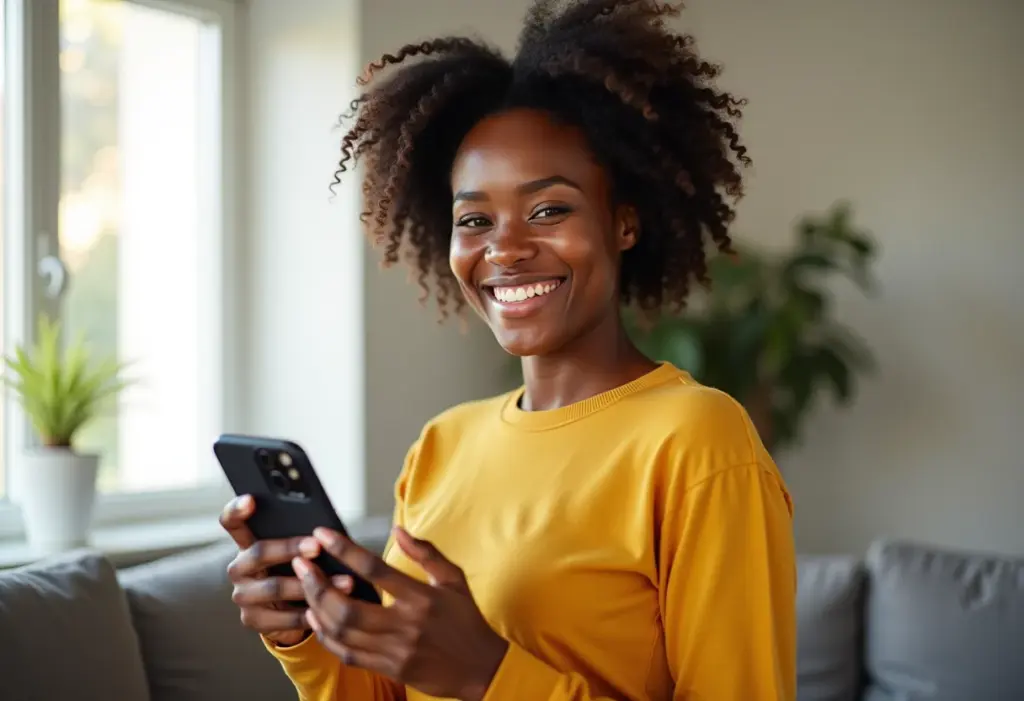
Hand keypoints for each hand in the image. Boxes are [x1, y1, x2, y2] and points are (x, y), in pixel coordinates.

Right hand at [219, 495, 352, 646]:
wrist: (288, 612)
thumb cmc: (297, 570)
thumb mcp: (296, 552)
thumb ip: (301, 538)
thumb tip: (327, 529)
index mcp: (246, 544)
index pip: (231, 522)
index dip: (237, 510)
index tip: (251, 500)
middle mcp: (239, 568)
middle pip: (259, 553)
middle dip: (290, 548)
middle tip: (316, 546)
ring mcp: (242, 595)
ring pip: (274, 587)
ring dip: (311, 585)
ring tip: (344, 581)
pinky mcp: (252, 620)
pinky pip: (283, 618)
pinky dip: (309, 614)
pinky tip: (330, 610)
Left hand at [293, 526, 508, 700]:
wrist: (481, 668)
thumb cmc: (466, 620)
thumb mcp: (453, 579)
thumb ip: (425, 553)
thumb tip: (398, 529)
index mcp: (421, 598)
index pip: (374, 569)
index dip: (344, 550)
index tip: (323, 534)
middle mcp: (405, 625)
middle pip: (347, 607)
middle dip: (317, 585)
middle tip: (301, 565)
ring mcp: (395, 650)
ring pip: (342, 632)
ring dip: (317, 609)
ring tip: (306, 589)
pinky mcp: (389, 668)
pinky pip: (348, 654)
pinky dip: (327, 637)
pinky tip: (317, 620)